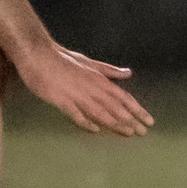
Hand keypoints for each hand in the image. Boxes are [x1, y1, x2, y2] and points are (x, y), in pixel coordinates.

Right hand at [13, 41, 153, 137]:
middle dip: (131, 119)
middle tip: (144, 132)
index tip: (148, 120)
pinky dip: (86, 121)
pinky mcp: (61, 99)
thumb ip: (109, 70)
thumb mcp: (90, 62)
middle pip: (115, 105)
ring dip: (115, 122)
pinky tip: (95, 130)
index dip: (137, 109)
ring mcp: (77, 93)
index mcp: (99, 79)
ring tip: (128, 133)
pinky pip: (75, 113)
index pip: (123, 96)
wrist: (38, 54)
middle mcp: (92, 87)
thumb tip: (128, 73)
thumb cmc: (64, 58)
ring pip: (99, 110)